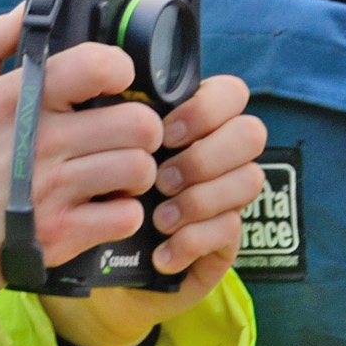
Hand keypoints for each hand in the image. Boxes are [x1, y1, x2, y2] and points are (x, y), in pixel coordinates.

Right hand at [0, 7, 184, 296]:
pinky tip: (102, 208)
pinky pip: (125, 217)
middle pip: (137, 122)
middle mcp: (41, 141)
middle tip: (123, 135)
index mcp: (18, 99)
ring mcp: (54, 190)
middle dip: (140, 127)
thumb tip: (24, 9)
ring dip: (135, 171)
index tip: (114, 81)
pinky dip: (122, 214)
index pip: (100, 65)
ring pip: (138, 168)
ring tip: (114, 173)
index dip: (120, 69)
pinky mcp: (60, 234)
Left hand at [41, 74, 263, 345]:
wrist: (94, 272)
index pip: (231, 93)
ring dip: (201, 200)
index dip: (207, 108)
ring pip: (249, 180)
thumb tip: (113, 74)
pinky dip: (192, 241)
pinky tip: (161, 253)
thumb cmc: (95, 197)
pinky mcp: (226, 240)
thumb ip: (109, 113)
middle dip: (206, 156)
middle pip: (251, 133)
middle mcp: (218, 155)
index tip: (165, 132)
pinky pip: (231, 230)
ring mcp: (227, 197)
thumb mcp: (95, 150)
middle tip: (164, 179)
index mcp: (191, 123)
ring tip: (160, 219)